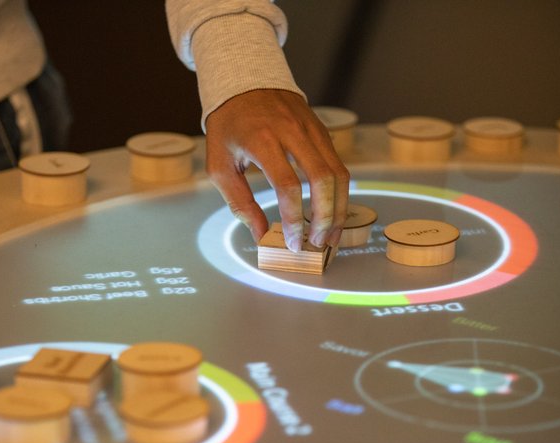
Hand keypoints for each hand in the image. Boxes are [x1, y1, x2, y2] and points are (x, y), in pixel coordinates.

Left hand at [204, 89, 349, 250]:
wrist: (244, 82)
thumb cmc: (228, 127)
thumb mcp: (219, 165)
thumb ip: (238, 202)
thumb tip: (260, 234)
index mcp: (261, 140)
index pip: (287, 185)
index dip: (293, 218)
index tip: (292, 242)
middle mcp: (291, 132)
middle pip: (322, 179)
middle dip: (325, 217)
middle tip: (318, 243)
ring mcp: (311, 129)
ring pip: (338, 173)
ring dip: (339, 209)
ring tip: (330, 235)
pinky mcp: (322, 131)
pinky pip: (338, 165)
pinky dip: (339, 193)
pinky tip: (332, 212)